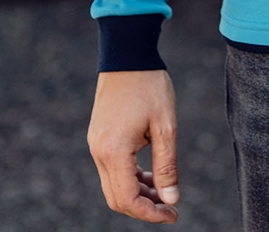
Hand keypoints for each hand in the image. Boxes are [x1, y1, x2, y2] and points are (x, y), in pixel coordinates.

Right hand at [87, 69, 179, 223]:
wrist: (127, 54)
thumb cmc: (150, 85)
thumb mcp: (166, 126)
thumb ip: (167, 166)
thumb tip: (170, 200)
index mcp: (114, 151)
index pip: (127, 200)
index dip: (150, 213)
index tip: (173, 214)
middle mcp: (98, 152)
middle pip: (117, 198)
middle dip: (144, 206)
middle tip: (171, 206)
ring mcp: (95, 144)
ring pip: (113, 185)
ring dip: (137, 192)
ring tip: (164, 189)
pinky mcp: (98, 137)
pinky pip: (111, 169)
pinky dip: (129, 177)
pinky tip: (150, 172)